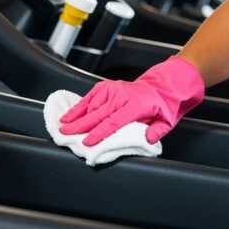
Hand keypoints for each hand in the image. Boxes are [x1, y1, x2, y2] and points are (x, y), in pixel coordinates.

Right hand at [59, 56, 204, 145]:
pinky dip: (79, 105)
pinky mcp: (107, 87)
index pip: (113, 123)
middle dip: (80, 126)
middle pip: (97, 114)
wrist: (161, 86)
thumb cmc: (162, 106)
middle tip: (65, 134)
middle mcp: (121, 96)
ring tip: (62, 125)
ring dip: (76, 116)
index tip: (87, 142)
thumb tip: (148, 139)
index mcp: (135, 106)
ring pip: (91, 105)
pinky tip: (70, 113)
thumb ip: (157, 131)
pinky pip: (91, 96)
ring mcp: (113, 90)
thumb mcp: (166, 121)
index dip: (98, 134)